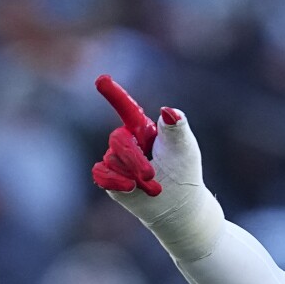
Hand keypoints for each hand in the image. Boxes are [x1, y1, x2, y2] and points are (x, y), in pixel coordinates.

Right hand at [91, 75, 176, 196]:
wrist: (178, 204)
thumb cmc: (183, 171)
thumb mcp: (184, 147)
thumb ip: (177, 127)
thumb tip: (168, 111)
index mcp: (144, 128)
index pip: (127, 109)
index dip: (114, 94)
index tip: (101, 79)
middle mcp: (127, 141)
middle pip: (118, 140)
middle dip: (134, 159)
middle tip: (151, 175)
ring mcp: (116, 160)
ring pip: (112, 160)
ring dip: (133, 176)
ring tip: (154, 188)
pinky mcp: (109, 178)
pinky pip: (100, 173)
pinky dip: (114, 181)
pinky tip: (129, 188)